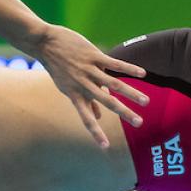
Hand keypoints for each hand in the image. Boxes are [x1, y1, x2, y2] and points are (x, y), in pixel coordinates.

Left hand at [32, 24, 148, 147]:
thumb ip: (85, 102)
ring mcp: (89, 70)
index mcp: (75, 95)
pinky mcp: (93, 56)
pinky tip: (143, 74)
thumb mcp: (67, 87)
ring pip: (114, 84)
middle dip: (124, 113)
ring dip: (131, 93)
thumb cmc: (58, 67)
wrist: (44, 43)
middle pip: (107, 102)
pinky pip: (114, 64)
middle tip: (139, 123)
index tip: (105, 147)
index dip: (95, 133)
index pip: (86, 119)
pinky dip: (129, 69)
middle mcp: (83, 85)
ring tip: (146, 102)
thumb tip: (99, 118)